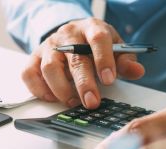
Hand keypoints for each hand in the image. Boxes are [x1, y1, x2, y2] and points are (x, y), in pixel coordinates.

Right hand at [22, 18, 144, 108]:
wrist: (69, 35)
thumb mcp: (113, 47)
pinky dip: (38, 89)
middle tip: (91, 102)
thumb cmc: (92, 44)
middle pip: (73, 58)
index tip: (109, 80)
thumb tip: (137, 72)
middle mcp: (66, 35)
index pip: (97, 39)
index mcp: (90, 28)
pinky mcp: (33, 59)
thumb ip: (124, 60)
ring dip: (60, 89)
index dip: (103, 59)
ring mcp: (48, 47)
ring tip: (72, 102)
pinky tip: (51, 98)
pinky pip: (28, 74)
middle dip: (83, 83)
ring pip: (49, 67)